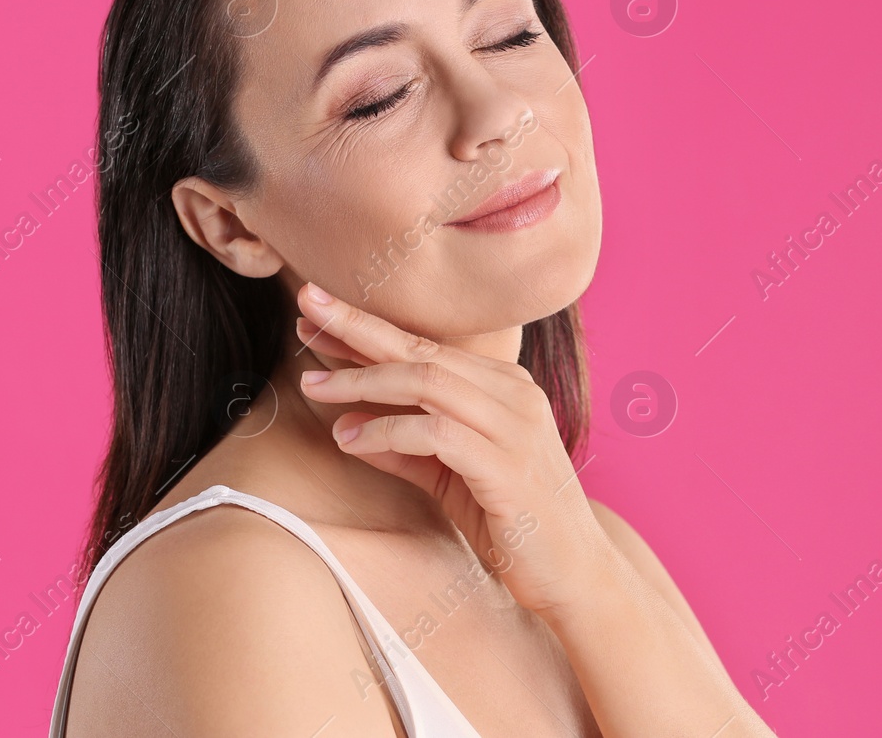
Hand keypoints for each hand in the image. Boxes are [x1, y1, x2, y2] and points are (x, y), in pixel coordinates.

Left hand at [293, 281, 617, 617]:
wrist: (574, 575)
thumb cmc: (513, 522)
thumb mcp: (449, 477)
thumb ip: (405, 447)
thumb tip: (346, 427)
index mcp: (504, 386)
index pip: (425, 346)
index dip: (367, 330)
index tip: (317, 315)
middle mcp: (513, 394)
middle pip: (422, 348)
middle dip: (358, 327)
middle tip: (307, 306)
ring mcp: (514, 426)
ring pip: (427, 381)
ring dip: (363, 381)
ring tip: (314, 385)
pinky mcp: (507, 465)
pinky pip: (436, 433)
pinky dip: (387, 430)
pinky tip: (351, 439)